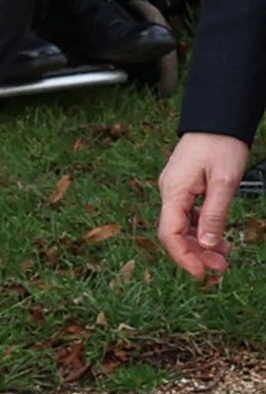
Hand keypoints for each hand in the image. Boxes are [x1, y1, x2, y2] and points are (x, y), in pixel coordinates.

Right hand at [158, 131, 250, 279]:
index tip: (201, 273)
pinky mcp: (186, 187)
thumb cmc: (220, 145)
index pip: (170, 232)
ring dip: (201, 243)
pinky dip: (203, 229)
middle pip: (175, 232)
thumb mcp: (223, 181)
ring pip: (183, 225)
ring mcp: (176, 190)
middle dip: (196, 253)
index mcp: (174, 191)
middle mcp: (169, 192)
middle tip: (221, 268)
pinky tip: (218, 237)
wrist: (218, 120)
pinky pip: (189, 215)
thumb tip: (206, 244)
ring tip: (224, 255)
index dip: (184, 256)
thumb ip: (214, 213)